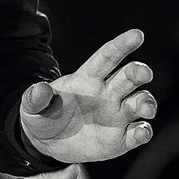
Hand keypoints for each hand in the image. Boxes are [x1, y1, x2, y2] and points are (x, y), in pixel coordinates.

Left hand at [18, 28, 159, 164]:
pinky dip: (144, 132)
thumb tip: (40, 89)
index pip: (107, 57)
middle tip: (143, 73)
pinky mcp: (122, 138)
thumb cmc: (43, 116)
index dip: (122, 45)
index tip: (137, 35)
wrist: (47, 143)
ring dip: (146, 103)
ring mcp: (117, 115)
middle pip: (128, 77)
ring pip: (140, 102)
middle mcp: (108, 94)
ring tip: (145, 109)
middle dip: (138, 72)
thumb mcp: (31, 107)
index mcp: (88, 79)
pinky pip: (138, 132)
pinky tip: (141, 132)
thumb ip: (35, 98)